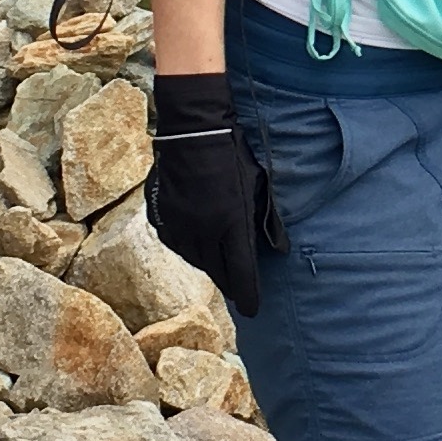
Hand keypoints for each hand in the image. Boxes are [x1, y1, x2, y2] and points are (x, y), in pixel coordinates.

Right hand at [146, 71, 284, 316]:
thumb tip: (281, 251)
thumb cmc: (232, 154)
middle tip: (238, 286)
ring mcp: (178, 226)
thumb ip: (268, 221)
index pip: (240, 273)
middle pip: (216, 272)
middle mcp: (202, 232)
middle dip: (229, 281)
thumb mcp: (258, 186)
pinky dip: (189, 245)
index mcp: (230, 225)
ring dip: (208, 261)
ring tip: (218, 257)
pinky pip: (176, 242)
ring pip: (194, 259)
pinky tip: (197, 237)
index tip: (252, 310)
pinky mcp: (160, 217)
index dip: (247, 295)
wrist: (191, 130)